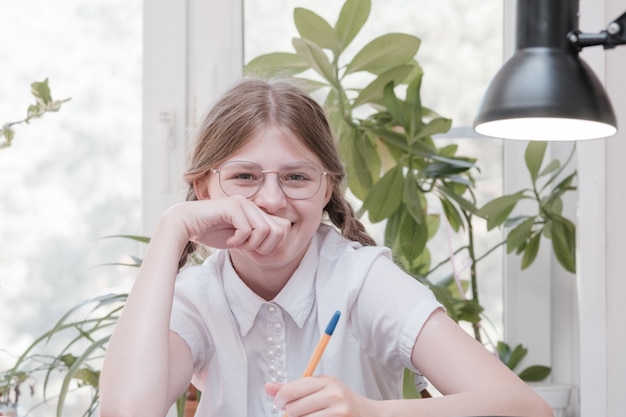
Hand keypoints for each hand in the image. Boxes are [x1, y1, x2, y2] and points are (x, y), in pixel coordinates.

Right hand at [164, 195, 291, 254]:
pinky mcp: (232, 206)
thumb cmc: (210, 232)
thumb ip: (256, 238)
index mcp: (255, 211)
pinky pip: (247, 229)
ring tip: (237, 244)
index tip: (254, 250)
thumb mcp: (239, 238)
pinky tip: (229, 241)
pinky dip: (239, 240)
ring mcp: (242, 203)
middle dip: (264, 246)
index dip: (272, 245)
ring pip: (264, 230)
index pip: (283, 228)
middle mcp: (251, 204)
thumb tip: (277, 245)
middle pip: (278, 230)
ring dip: (251, 243)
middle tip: (246, 248)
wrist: (185, 224)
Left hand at [265, 376, 377, 416]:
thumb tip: (267, 388)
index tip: (281, 404)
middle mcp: (333, 394)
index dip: (280, 400)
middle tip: (301, 414)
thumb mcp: (322, 390)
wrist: (373, 416)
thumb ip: (294, 389)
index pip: (290, 391)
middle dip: (291, 415)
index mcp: (326, 381)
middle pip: (293, 410)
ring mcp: (339, 412)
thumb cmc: (343, 404)